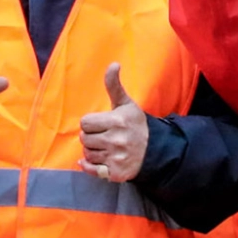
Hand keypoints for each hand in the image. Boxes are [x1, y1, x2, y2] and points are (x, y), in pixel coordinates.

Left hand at [78, 64, 148, 182]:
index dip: (91, 123)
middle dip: (91, 137)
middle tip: (103, 136)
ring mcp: (116, 158)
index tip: (102, 124)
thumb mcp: (125, 103)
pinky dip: (89, 167)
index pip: (85, 123)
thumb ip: (114, 85)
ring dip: (92, 151)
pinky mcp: (115, 173)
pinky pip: (92, 170)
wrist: (154, 150)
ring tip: (105, 147)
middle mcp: (116, 140)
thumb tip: (113, 64)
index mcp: (117, 121)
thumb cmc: (135, 124)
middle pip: (84, 139)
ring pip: (87, 154)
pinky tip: (95, 162)